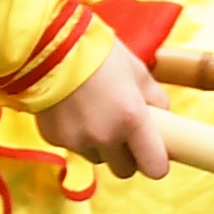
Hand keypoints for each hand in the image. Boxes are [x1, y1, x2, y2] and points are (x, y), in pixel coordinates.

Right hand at [36, 43, 165, 177]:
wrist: (50, 43)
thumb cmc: (99, 52)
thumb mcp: (137, 71)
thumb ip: (155, 99)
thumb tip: (163, 118)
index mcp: (132, 119)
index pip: (154, 168)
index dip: (155, 161)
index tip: (152, 152)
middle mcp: (105, 136)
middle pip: (124, 170)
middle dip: (126, 155)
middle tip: (123, 131)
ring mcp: (77, 141)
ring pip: (97, 158)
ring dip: (100, 145)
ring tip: (94, 111)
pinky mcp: (54, 139)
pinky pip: (72, 146)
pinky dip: (75, 134)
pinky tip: (72, 108)